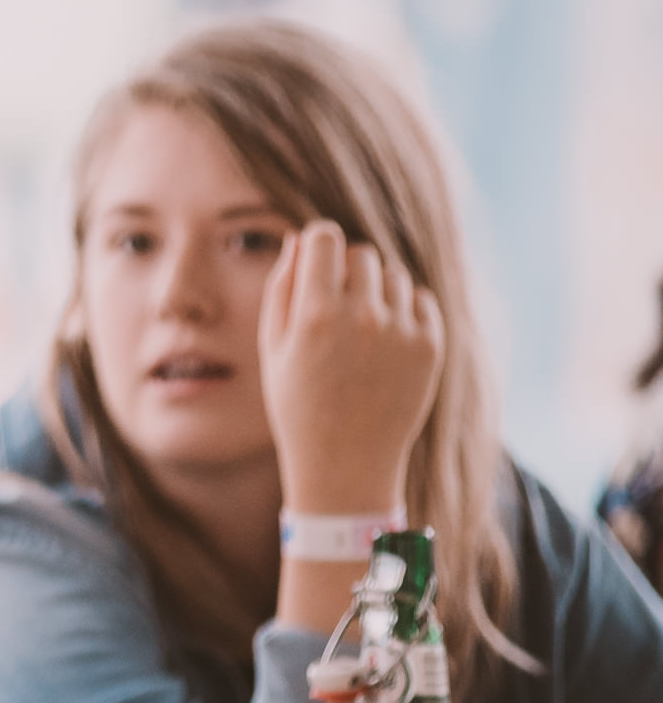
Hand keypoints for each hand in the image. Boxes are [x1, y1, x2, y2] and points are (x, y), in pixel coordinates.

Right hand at [260, 222, 443, 514]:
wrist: (345, 465)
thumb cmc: (298, 406)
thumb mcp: (273, 350)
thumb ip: (282, 288)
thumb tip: (302, 239)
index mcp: (315, 315)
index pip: (326, 238)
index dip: (318, 246)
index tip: (317, 264)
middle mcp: (362, 316)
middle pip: (361, 254)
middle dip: (346, 271)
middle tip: (336, 310)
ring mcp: (401, 331)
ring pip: (393, 275)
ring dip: (377, 291)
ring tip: (361, 332)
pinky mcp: (430, 346)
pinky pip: (420, 300)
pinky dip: (404, 312)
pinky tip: (385, 344)